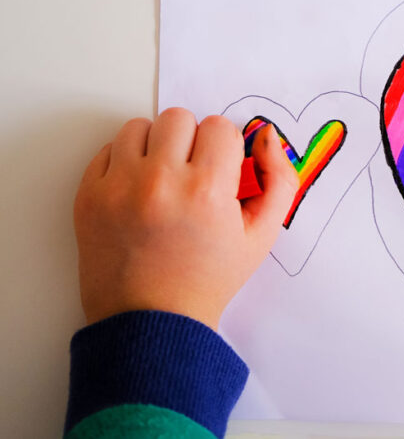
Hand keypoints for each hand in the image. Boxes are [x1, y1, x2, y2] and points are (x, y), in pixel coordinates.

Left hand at [73, 108, 297, 329]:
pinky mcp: (88, 195)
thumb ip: (279, 179)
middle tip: (192, 173)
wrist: (152, 321)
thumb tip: (268, 136)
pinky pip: (107, 150)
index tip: (222, 174)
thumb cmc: (209, 278)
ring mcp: (118, 187)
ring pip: (139, 127)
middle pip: (179, 118)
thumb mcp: (262, 234)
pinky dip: (124, 163)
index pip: (220, 127)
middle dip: (191, 141)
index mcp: (207, 190)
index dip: (226, 149)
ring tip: (163, 179)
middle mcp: (160, 181)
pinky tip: (138, 191)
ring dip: (155, 146)